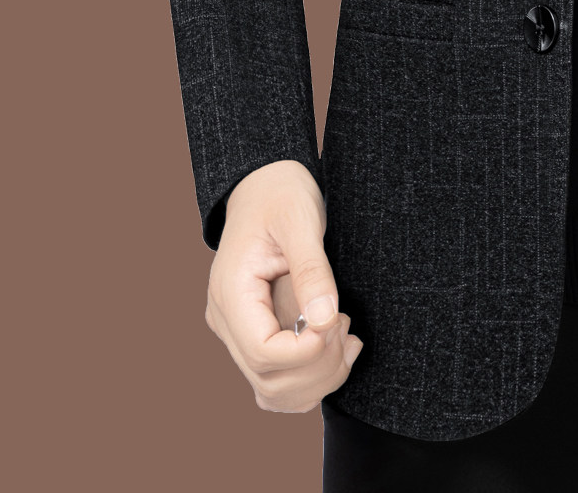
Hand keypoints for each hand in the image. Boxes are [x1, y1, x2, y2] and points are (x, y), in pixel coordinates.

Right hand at [205, 159, 362, 412]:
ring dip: (319, 378)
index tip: (338, 320)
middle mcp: (229, 321)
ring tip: (347, 335)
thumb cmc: (282, 194)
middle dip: (320, 365)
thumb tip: (324, 320)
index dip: (307, 351)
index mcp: (231, 294)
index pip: (263, 353)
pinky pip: (281, 380)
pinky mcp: (260, 334)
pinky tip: (340, 342)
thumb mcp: (300, 220)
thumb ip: (312, 270)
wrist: (266, 185)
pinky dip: (313, 377)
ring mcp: (241, 332)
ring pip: (274, 391)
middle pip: (269, 380)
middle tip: (348, 324)